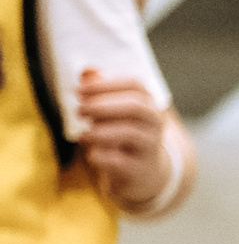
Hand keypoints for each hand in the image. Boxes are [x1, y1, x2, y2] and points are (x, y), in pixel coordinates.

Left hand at [75, 70, 169, 212]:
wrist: (145, 172)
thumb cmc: (122, 133)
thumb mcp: (114, 110)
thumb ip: (100, 88)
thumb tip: (87, 70)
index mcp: (149, 103)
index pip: (134, 85)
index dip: (105, 84)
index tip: (80, 90)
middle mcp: (155, 123)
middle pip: (135, 106)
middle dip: (102, 106)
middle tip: (79, 110)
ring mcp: (151, 146)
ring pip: (129, 133)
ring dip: (100, 131)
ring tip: (83, 134)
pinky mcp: (141, 169)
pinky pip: (120, 161)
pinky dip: (101, 156)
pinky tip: (91, 154)